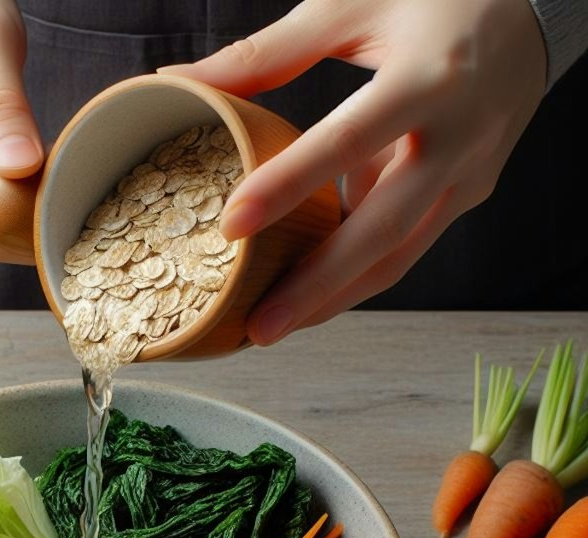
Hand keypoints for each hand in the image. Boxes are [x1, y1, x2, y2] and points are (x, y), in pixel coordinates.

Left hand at [163, 0, 546, 344]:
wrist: (533, 14)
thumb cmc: (436, 2)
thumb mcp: (353, 7)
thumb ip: (270, 52)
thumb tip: (183, 77)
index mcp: (429, 77)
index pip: (348, 140)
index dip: (289, 185)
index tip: (232, 225)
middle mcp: (458, 135)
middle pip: (382, 227)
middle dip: (316, 286)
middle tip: (258, 326)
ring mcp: (470, 173)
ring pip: (400, 255)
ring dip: (335, 299)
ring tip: (274, 327)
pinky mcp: (468, 195)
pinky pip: (408, 248)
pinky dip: (358, 278)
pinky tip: (312, 299)